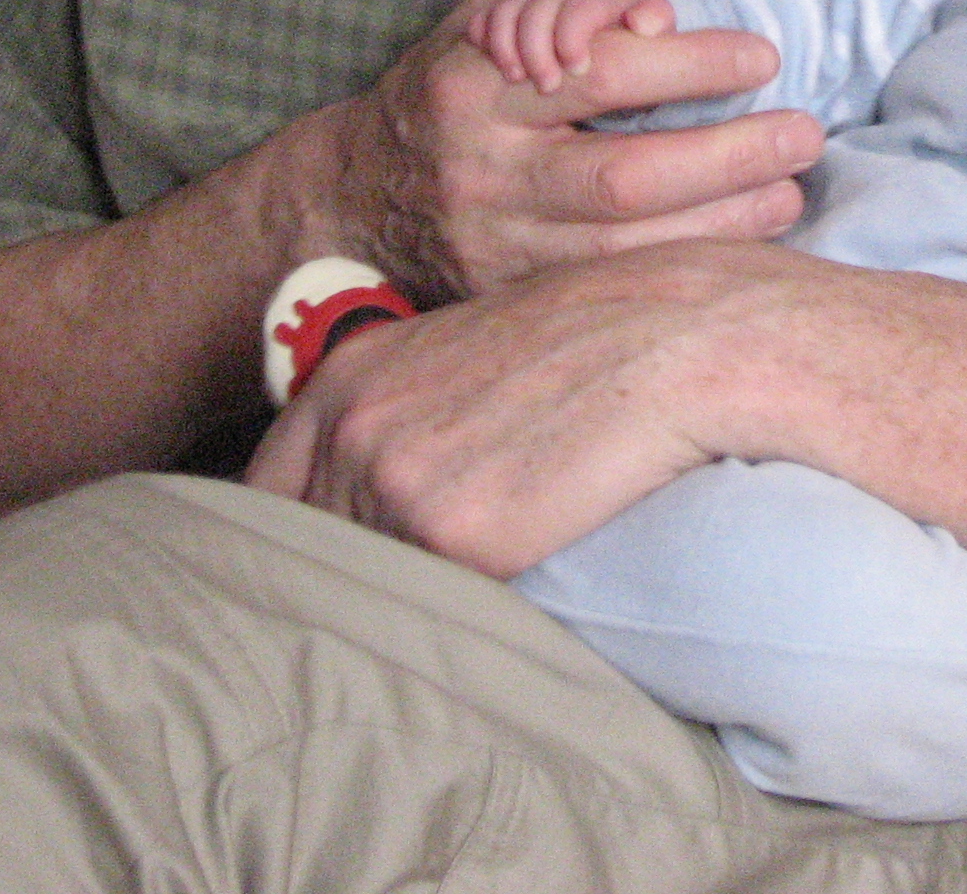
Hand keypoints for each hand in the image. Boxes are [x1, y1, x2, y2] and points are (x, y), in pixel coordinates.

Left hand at [244, 239, 805, 575]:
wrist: (695, 339)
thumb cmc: (618, 337)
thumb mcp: (486, 350)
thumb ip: (421, 408)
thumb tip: (399, 486)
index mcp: (352, 374)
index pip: (272, 491)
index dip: (298, 537)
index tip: (328, 573)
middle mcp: (350, 424)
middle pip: (303, 548)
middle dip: (343, 581)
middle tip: (392, 605)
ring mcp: (390, 480)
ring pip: (358, 588)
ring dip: (393, 612)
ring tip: (454, 611)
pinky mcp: (451, 538)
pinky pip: (422, 612)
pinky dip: (448, 629)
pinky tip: (491, 617)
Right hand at [318, 0, 818, 302]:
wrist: (357, 195)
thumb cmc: (452, 86)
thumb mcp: (494, 4)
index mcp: (476, 86)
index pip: (597, 73)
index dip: (688, 65)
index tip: (762, 58)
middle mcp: (484, 173)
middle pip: (623, 176)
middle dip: (728, 157)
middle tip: (802, 132)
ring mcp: (496, 250)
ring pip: (627, 250)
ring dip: (725, 224)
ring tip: (790, 191)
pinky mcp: (507, 305)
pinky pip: (613, 297)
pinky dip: (686, 272)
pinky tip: (743, 248)